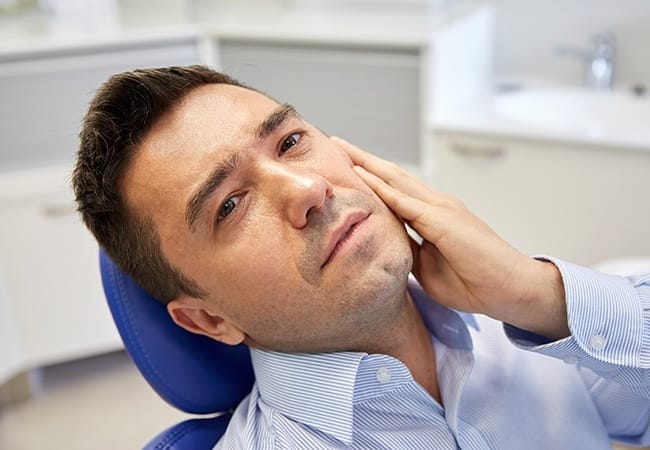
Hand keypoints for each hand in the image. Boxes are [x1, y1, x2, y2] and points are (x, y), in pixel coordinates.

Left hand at [334, 137, 568, 339]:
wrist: (510, 290)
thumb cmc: (474, 282)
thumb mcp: (428, 268)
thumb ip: (409, 251)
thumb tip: (385, 246)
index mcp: (432, 216)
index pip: (395, 191)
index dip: (370, 177)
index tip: (346, 167)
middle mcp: (436, 204)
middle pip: (392, 176)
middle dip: (363, 160)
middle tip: (337, 144)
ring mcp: (440, 208)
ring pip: (396, 179)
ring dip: (367, 163)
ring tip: (342, 148)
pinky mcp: (443, 220)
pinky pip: (404, 201)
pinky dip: (381, 186)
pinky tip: (362, 174)